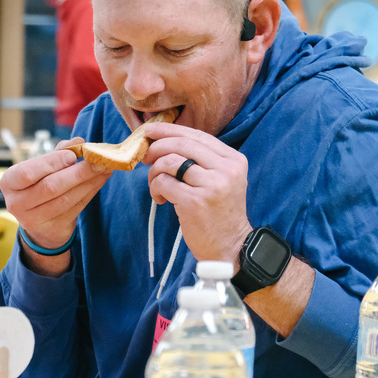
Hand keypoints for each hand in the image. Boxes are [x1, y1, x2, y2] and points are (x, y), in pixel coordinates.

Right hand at [0, 139, 111, 256]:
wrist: (39, 221)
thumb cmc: (39, 184)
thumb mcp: (41, 167)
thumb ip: (58, 152)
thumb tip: (78, 142)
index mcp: (9, 183)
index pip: (27, 173)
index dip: (51, 163)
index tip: (73, 155)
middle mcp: (16, 203)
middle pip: (50, 187)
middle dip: (77, 173)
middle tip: (97, 161)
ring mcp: (33, 219)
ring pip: (65, 199)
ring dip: (88, 182)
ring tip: (104, 168)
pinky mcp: (52, 228)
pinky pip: (75, 208)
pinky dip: (90, 192)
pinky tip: (100, 180)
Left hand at [142, 122, 252, 263]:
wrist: (231, 246)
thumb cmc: (219, 213)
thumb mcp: (221, 180)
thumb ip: (201, 160)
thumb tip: (165, 140)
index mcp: (233, 160)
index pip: (197, 135)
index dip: (169, 130)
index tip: (150, 131)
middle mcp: (225, 169)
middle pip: (181, 144)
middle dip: (156, 147)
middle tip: (145, 157)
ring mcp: (211, 186)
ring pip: (170, 162)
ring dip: (154, 172)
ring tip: (156, 186)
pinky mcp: (195, 202)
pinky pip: (164, 183)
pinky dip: (156, 188)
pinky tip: (161, 199)